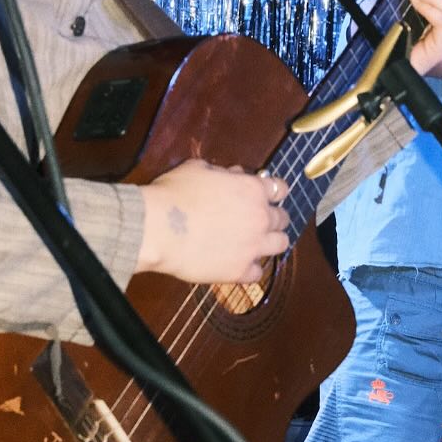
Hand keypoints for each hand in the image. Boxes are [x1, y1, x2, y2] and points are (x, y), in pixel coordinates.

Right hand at [136, 159, 289, 283]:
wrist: (158, 228)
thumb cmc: (175, 194)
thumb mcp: (199, 169)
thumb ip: (222, 173)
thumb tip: (231, 175)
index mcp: (252, 189)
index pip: (280, 189)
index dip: (274, 191)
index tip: (269, 195)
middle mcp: (260, 217)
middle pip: (282, 218)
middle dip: (273, 217)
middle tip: (260, 220)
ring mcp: (252, 246)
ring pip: (280, 244)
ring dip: (270, 241)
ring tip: (256, 242)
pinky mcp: (239, 271)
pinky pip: (257, 273)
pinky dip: (251, 268)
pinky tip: (239, 263)